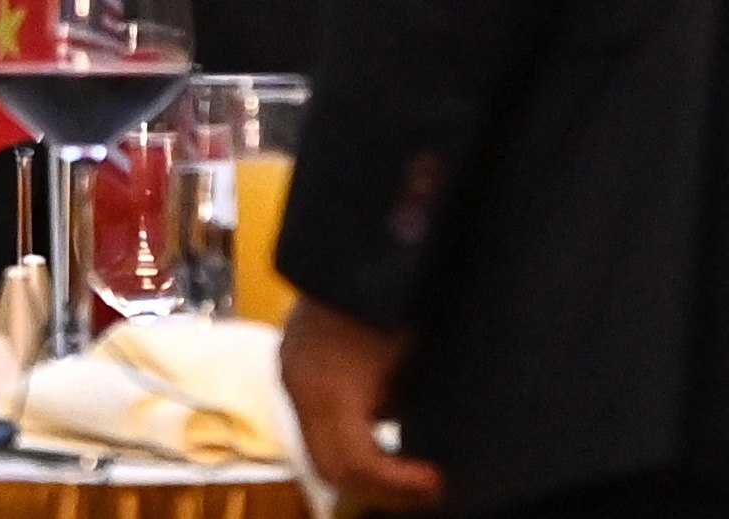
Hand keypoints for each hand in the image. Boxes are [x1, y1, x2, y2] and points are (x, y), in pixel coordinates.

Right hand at [281, 297, 442, 510]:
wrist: (348, 242)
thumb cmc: (390, 293)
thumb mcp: (411, 357)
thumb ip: (405, 403)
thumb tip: (415, 436)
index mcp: (329, 391)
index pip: (358, 465)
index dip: (399, 483)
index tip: (437, 481)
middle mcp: (300, 387)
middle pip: (331, 466)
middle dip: (379, 486)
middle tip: (424, 486)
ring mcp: (291, 371)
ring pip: (318, 444)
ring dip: (361, 463)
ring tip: (406, 466)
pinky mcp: (292, 359)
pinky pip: (313, 416)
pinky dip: (346, 434)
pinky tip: (379, 427)